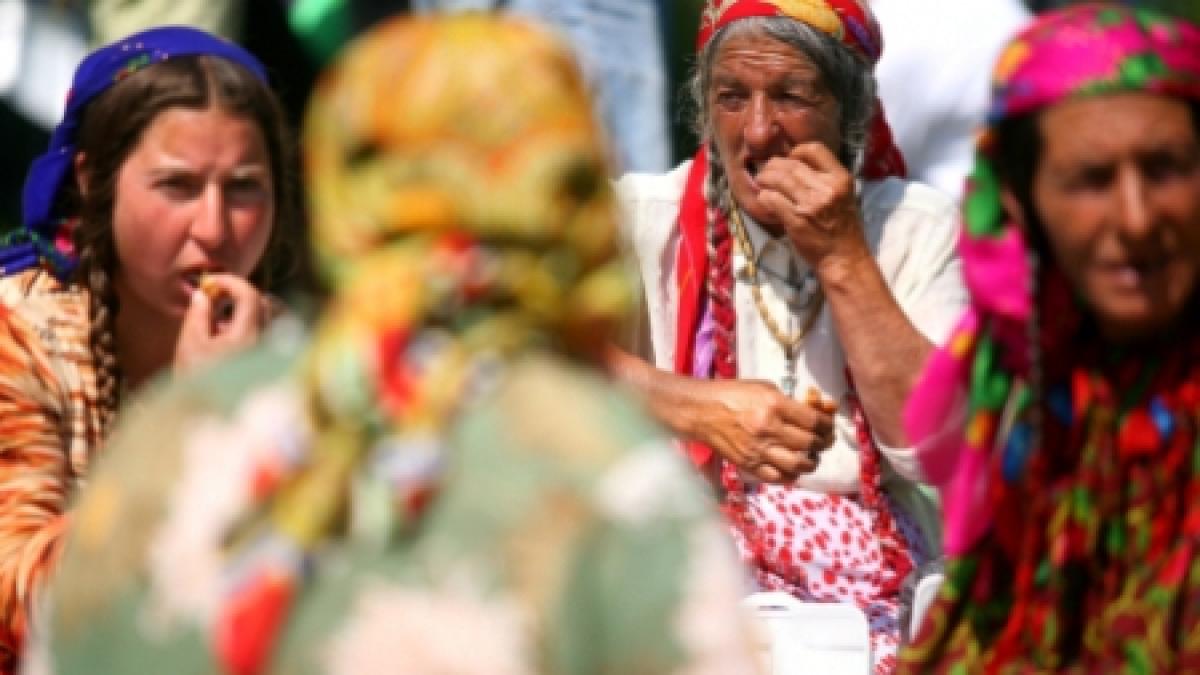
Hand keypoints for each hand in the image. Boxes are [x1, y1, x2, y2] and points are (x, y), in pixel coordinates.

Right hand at [173, 274, 277, 372]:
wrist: (209, 419)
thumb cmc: (195, 382)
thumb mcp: (190, 345)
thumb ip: (198, 314)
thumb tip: (203, 294)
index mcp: (248, 337)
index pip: (250, 295)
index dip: (230, 282)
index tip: (211, 282)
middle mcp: (266, 343)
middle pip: (263, 303)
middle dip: (239, 293)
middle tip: (214, 295)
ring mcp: (271, 354)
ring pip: (268, 317)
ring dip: (247, 309)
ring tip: (220, 318)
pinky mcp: (269, 363)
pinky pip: (268, 333)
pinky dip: (253, 324)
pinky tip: (228, 336)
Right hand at [687, 379, 837, 483]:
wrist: (702, 411)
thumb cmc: (732, 394)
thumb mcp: (763, 387)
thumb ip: (787, 401)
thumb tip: (809, 412)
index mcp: (775, 405)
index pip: (814, 421)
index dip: (827, 425)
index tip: (827, 426)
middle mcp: (769, 429)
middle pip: (810, 443)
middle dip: (821, 444)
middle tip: (821, 442)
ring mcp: (759, 450)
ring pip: (798, 465)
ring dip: (810, 462)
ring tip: (810, 458)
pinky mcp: (748, 464)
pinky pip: (777, 477)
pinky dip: (790, 475)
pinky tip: (791, 468)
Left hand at [754, 142, 870, 274]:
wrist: (844, 258)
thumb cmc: (843, 228)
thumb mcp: (843, 195)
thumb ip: (824, 179)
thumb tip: (794, 163)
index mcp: (841, 178)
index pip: (814, 149)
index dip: (796, 152)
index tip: (789, 160)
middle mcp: (827, 188)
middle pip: (790, 164)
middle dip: (773, 166)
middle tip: (766, 172)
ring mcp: (810, 204)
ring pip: (777, 179)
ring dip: (764, 179)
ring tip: (761, 183)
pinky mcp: (796, 220)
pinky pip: (771, 199)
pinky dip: (764, 198)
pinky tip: (765, 201)